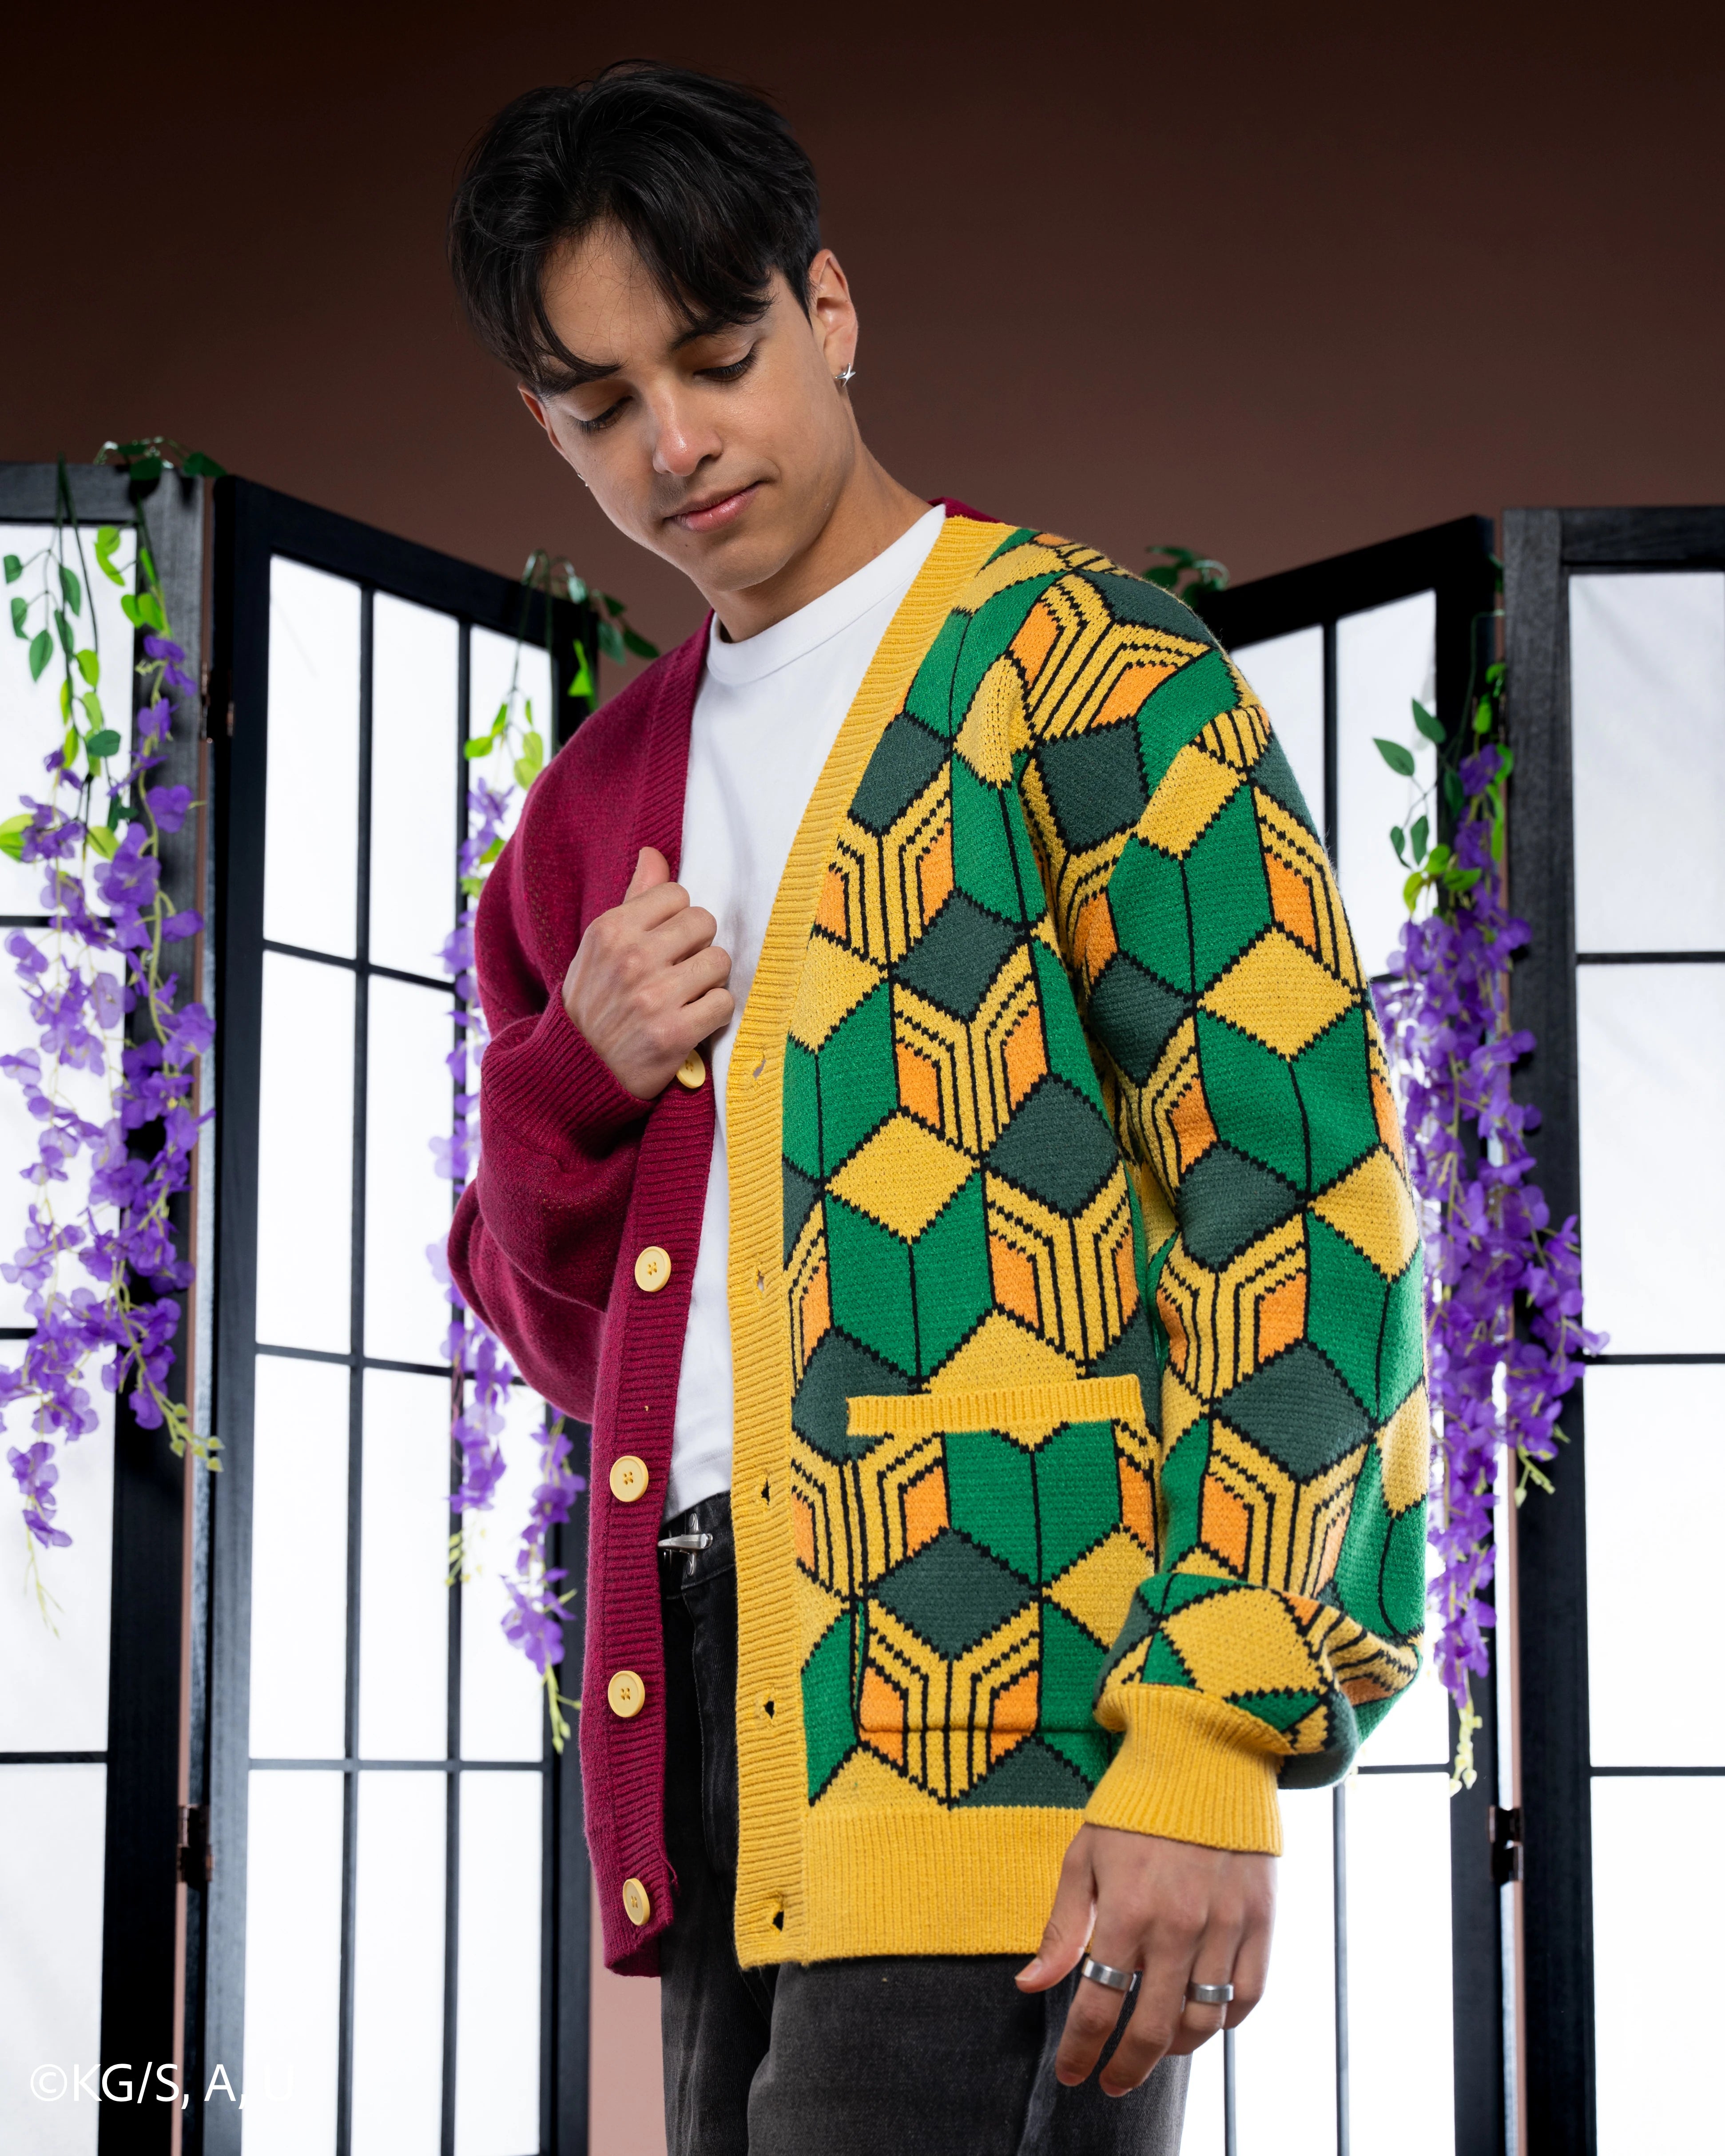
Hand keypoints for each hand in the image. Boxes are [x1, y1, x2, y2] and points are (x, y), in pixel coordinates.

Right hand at [561, 847, 733, 1099]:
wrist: (579, 1071)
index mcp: (610, 930)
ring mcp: (653, 997)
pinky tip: (693, 1020)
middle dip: (698, 946)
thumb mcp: (600, 947)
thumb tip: (653, 853)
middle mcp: (631, 959)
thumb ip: (633, 900)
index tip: (666, 942)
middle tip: (681, 969)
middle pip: (704, 923)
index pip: (677, 895)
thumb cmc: (595, 1002)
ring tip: (687, 995)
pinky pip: (724, 1003)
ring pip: (719, 961)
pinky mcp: (675, 1034)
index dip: (678, 918)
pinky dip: (714, 1013)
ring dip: (710, 980)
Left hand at [1016, 1824, 1274, 2096]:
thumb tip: (1030, 1987)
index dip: (1081, 2052)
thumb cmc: (1134, 1806)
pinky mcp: (1261, 1920)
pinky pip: (1249, 1995)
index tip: (1072, 2076)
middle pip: (1152, 2030)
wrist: (1204, 1754)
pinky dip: (1226, 2022)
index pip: (1098, 2008)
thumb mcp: (1083, 1856)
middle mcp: (1178, 1927)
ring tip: (1155, 2051)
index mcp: (1126, 1912)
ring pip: (1203, 2022)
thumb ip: (1061, 1928)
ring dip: (1175, 2050)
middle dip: (1126, 2067)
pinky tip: (1204, 2021)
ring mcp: (1225, 1926)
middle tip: (1111, 2083)